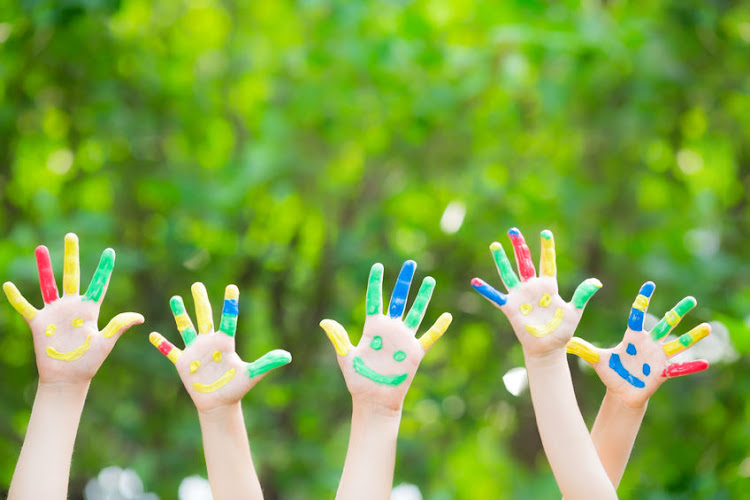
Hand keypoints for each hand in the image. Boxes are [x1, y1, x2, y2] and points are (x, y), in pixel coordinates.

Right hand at [2, 233, 143, 383]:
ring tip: (41, 247)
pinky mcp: (39, 323)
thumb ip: (118, 327)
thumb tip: (140, 317)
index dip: (104, 268)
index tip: (110, 251)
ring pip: (48, 284)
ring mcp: (55, 312)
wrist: (68, 378)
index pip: (99, 284)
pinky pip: (25, 307)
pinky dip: (17, 297)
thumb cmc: (89, 362)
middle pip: (72, 275)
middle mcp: (72, 306)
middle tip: (71, 235)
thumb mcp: (105, 343)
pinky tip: (8, 285)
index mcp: (90, 309)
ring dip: (44, 267)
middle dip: (71, 256)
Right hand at [149, 282, 291, 412]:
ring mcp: (195, 351)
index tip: (232, 286)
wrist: (220, 403)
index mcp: (225, 342)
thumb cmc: (236, 388)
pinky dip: (162, 344)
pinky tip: (152, 334)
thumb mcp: (252, 374)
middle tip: (197, 284)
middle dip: (201, 301)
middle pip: (205, 317)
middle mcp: (210, 342)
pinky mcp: (183, 363)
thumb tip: (287, 356)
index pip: (228, 319)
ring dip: (180, 314)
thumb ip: (267, 363)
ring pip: (186, 328)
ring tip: (175, 298)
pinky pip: (171, 351)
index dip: (230, 304)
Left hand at [320, 261, 451, 412]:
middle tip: (410, 263)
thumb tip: (324, 322)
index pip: (374, 299)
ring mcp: (404, 339)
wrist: (374, 400)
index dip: (375, 282)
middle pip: (398, 299)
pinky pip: (429, 337)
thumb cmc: (359, 380)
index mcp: (372, 327)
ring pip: (415, 312)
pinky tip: (447, 316)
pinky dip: (438, 328)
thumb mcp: (346, 357)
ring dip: (422, 297)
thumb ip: (339, 338)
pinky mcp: (415, 352)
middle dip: (404, 281)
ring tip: (429, 280)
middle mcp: (390, 329)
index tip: (378, 266)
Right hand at [471, 228, 600, 356]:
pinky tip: (475, 281)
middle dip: (519, 246)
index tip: (546, 233)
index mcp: (548, 286)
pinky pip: (496, 297)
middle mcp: (532, 287)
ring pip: (508, 274)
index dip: (546, 248)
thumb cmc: (562, 330)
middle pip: (524, 262)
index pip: (547, 262)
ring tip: (495, 245)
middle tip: (513, 230)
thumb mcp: (575, 311)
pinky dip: (486, 290)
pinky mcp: (510, 308)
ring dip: (501, 260)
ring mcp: (520, 297)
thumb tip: (597, 282)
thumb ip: (582, 295)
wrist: (548, 348)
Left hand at [567, 281, 709, 408]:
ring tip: (707, 327)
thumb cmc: (611, 373)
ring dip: (692, 336)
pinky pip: (680, 369)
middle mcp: (649, 344)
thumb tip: (565, 340)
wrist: (621, 392)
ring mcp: (658, 357)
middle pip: (665, 324)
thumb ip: (583, 348)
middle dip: (677, 312)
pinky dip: (691, 366)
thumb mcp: (596, 359)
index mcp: (633, 337)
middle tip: (691, 298)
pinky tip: (706, 363)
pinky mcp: (663, 372)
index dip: (643, 300)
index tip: (650, 284)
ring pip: (678, 343)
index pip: (638, 315)